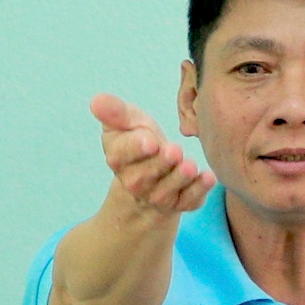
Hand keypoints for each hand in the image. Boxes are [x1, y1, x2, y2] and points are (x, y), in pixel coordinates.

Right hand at [92, 94, 215, 217]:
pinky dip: (199, 191)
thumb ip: (116, 111)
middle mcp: (134, 181)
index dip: (136, 148)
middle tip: (174, 151)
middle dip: (160, 164)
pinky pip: (188, 201)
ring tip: (190, 165)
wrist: (154, 169)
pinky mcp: (180, 203)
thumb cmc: (139, 139)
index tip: (150, 142)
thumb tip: (96, 101)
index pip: (123, 154)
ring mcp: (157, 196)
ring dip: (179, 179)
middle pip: (145, 175)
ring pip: (167, 191)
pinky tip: (208, 177)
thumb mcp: (128, 120)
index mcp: (118, 157)